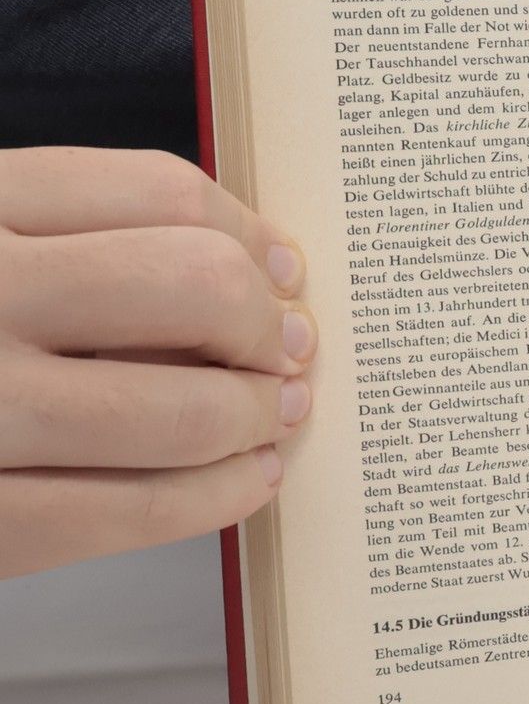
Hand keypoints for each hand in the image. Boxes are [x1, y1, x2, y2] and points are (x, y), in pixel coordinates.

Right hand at [0, 148, 314, 577]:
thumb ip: (64, 235)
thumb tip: (252, 268)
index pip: (158, 192)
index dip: (249, 233)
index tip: (284, 268)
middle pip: (193, 287)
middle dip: (266, 325)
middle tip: (289, 350)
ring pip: (180, 407)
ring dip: (256, 416)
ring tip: (276, 417)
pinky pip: (126, 511)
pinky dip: (214, 497)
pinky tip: (246, 481)